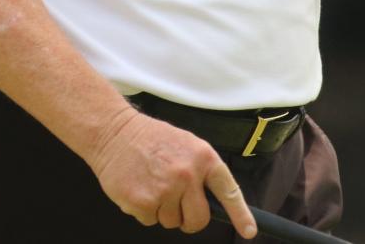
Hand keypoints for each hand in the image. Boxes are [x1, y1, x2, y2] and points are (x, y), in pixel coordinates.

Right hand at [88, 109, 256, 237]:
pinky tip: (140, 188)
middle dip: (189, 219)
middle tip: (177, 204)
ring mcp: (165, 190)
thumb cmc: (152, 139)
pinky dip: (145, 211)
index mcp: (203, 157)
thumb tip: (211, 200)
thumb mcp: (187, 144)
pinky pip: (150, 222)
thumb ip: (201, 171)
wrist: (115, 132)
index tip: (248, 231)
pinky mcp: (143, 203)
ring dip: (163, 210)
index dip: (240, 214)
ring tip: (153, 183)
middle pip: (198, 219)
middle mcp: (188, 174)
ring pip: (172, 222)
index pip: (228, 191)